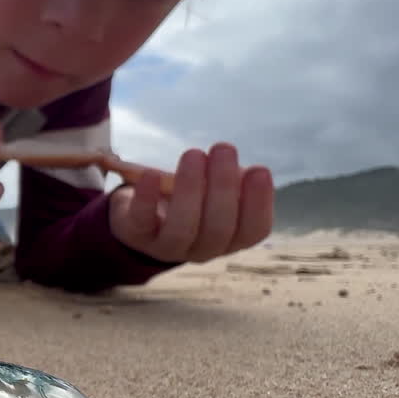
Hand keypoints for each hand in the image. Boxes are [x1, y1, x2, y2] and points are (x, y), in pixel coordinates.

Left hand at [109, 143, 272, 263]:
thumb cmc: (190, 198)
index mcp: (230, 238)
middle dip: (223, 187)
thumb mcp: (216, 190)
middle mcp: (203, 249)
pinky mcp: (138, 236)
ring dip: (190, 189)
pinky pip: (142, 222)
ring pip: (182, 228)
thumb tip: (246, 170)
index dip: (259, 203)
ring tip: (194, 154)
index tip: (260, 170)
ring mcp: (168, 247)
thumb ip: (233, 182)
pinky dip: (146, 198)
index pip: (253, 230)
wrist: (141, 214)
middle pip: (218, 228)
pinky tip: (151, 174)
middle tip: (223, 148)